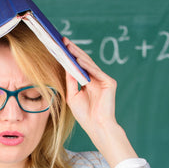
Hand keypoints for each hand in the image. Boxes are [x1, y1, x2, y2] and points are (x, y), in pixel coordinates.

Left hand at [63, 38, 137, 167]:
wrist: (96, 126)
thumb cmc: (84, 114)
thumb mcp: (72, 95)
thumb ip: (70, 80)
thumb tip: (66, 65)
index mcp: (87, 82)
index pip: (78, 66)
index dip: (69, 56)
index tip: (59, 47)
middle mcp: (96, 79)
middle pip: (83, 62)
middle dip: (73, 51)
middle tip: (63, 41)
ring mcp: (103, 80)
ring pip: (89, 64)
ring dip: (78, 55)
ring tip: (68, 46)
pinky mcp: (109, 82)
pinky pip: (96, 71)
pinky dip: (87, 65)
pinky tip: (78, 59)